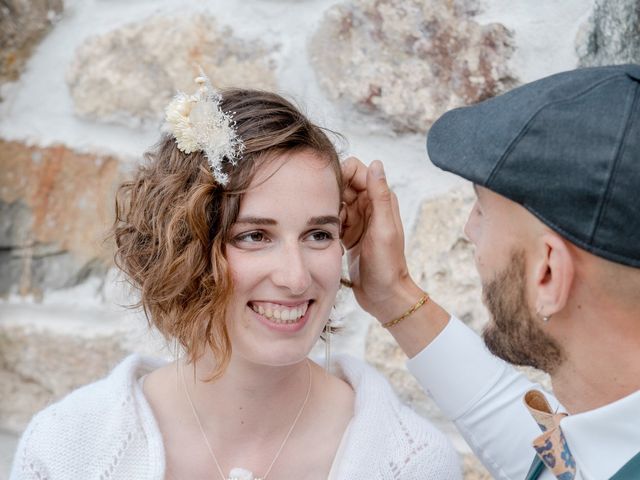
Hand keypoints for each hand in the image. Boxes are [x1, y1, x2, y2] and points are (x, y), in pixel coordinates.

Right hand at [341, 157, 422, 321]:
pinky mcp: (348, 232)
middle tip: (331, 217)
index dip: (340, 175)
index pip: (355, 170)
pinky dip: (327, 225)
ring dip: (328, 212)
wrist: (383, 295)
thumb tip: (376, 164)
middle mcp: (369, 205)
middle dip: (331, 196)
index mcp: (380, 198)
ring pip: (334, 201)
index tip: (331, 193)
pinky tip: (332, 239)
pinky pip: (331, 219)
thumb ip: (380, 196)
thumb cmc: (387, 265)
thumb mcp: (383, 229)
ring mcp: (357, 219)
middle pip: (341, 184)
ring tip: (334, 231)